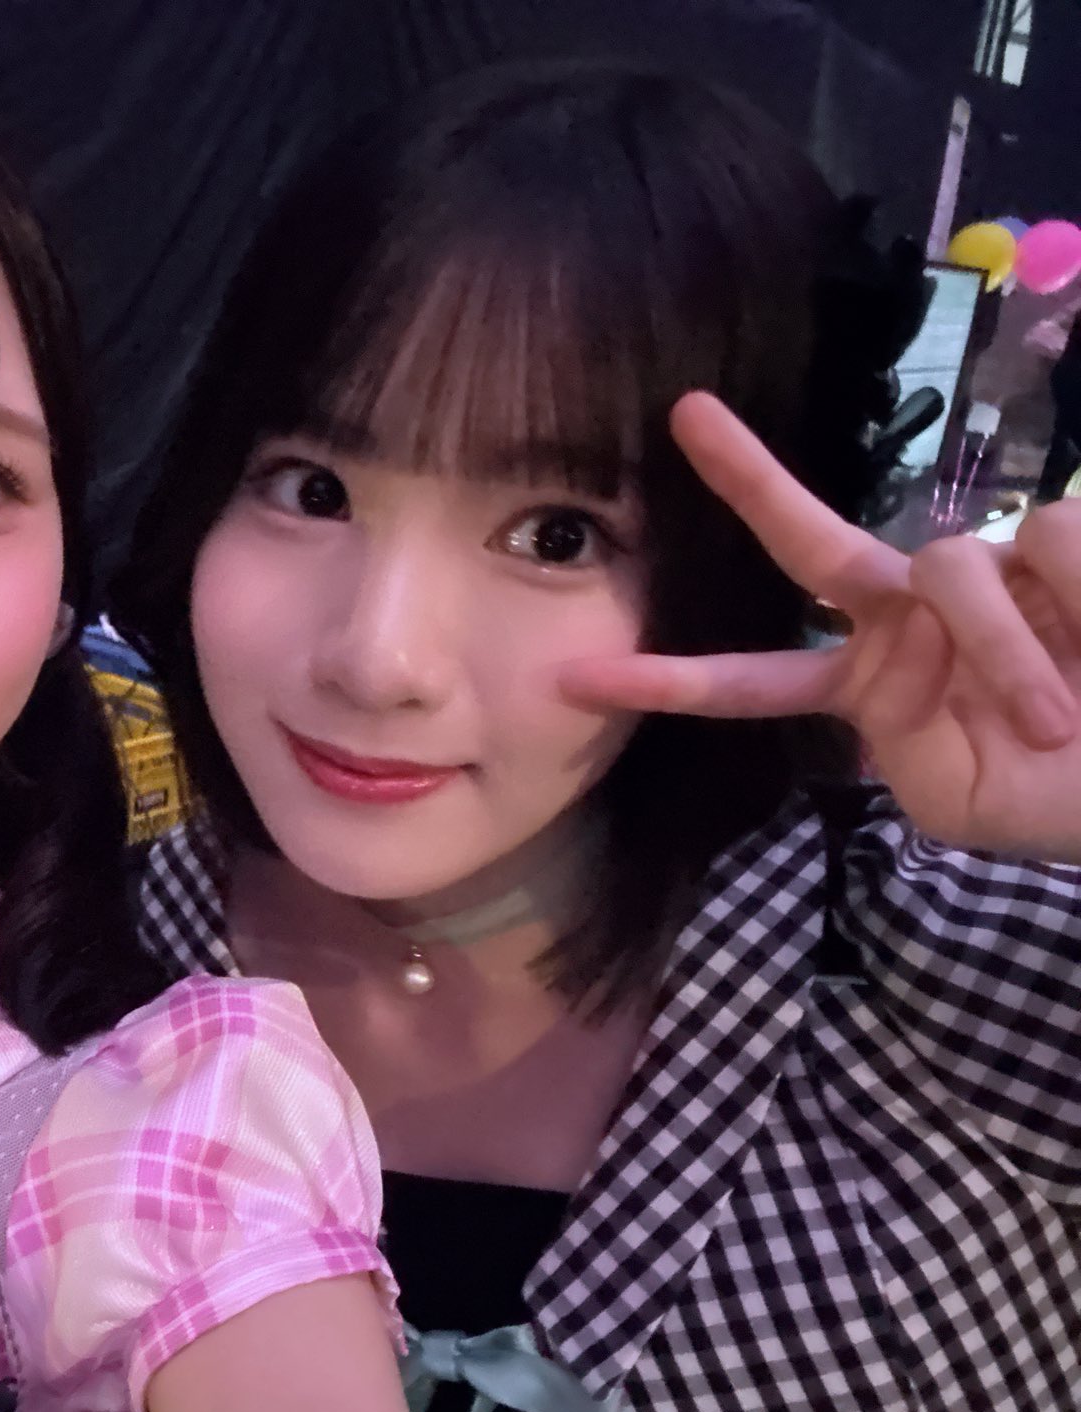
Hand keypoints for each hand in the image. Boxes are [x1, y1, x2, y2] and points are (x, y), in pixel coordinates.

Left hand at [561, 393, 1080, 862]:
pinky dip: (1077, 610)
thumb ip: (902, 750)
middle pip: (809, 538)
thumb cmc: (1057, 795)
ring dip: (1007, 654)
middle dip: (746, 477)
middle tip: (684, 415)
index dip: (672, 680)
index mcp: (869, 679)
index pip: (753, 679)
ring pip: (950, 567)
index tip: (578, 677)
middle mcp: (909, 612)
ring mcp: (980, 569)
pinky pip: (1048, 543)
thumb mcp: (957, 798)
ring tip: (1059, 722)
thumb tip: (914, 664)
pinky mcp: (1056, 538)